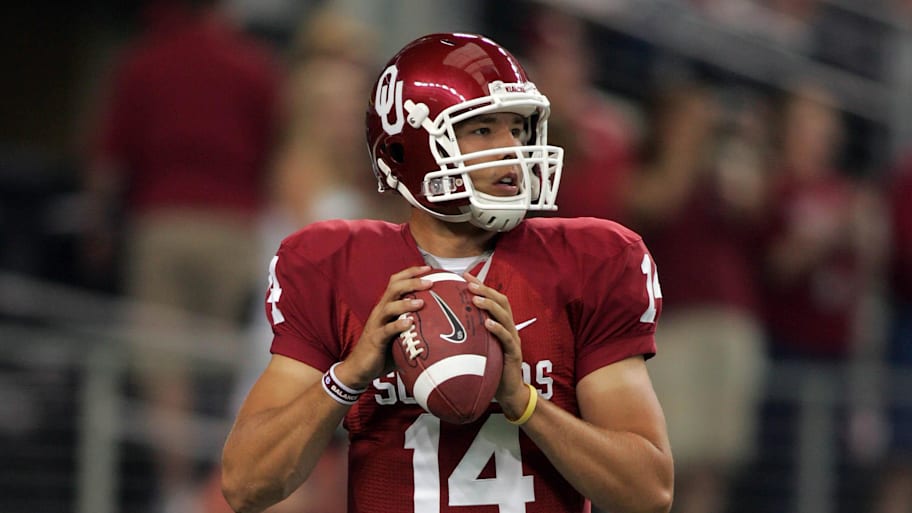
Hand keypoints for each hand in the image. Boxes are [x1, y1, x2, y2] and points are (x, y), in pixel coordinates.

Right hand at [335, 266, 431, 388]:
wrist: (361, 368)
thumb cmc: (385, 350)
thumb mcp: (401, 333)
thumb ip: (415, 325)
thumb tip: (444, 324)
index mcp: (386, 306)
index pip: (396, 282)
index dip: (411, 272)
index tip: (428, 268)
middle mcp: (380, 311)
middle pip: (393, 288)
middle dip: (412, 282)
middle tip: (430, 282)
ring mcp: (377, 324)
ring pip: (389, 307)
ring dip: (405, 303)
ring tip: (421, 302)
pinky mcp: (375, 339)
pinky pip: (386, 330)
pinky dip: (397, 326)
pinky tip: (409, 324)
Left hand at [463, 273, 529, 418]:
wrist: (507, 392)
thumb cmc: (489, 369)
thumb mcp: (477, 348)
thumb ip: (467, 336)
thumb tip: (439, 327)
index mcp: (500, 324)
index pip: (492, 298)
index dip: (480, 285)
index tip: (463, 275)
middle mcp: (508, 328)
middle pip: (501, 301)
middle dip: (485, 289)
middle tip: (469, 283)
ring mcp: (513, 339)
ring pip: (505, 316)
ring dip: (490, 305)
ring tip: (476, 298)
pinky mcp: (513, 353)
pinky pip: (506, 338)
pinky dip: (497, 329)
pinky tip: (487, 323)